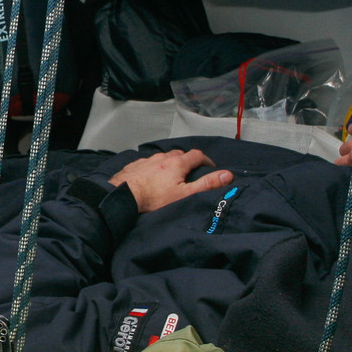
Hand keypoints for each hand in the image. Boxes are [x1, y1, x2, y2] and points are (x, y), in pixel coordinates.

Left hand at [109, 149, 233, 213]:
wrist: (124, 195)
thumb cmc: (155, 198)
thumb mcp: (185, 194)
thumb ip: (206, 184)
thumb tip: (227, 175)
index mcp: (177, 163)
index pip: (197, 155)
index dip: (206, 160)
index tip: (210, 167)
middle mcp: (162, 157)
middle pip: (179, 154)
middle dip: (188, 160)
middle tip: (191, 172)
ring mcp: (147, 160)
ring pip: (163, 157)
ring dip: (170, 163)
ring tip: (172, 175)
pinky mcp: (135, 165)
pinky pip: (148, 163)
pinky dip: (154, 167)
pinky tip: (152, 176)